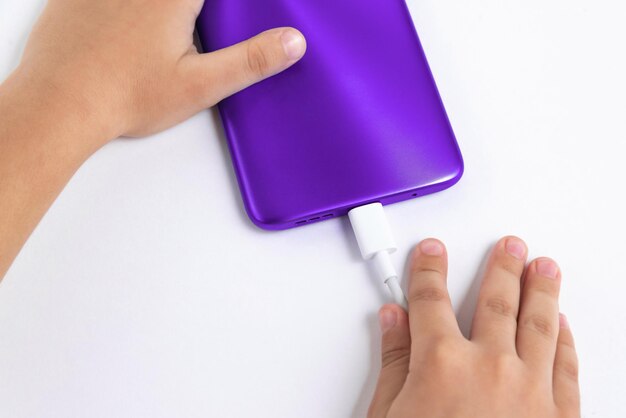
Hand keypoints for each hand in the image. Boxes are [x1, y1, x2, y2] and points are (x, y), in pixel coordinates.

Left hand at [16, 0, 305, 141]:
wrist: (60, 103)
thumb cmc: (126, 96)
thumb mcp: (200, 85)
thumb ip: (250, 61)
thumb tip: (294, 42)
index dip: (233, 3)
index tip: (230, 12)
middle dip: (202, 9)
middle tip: (201, 26)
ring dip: (171, 9)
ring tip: (177, 33)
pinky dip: (130, 6)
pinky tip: (134, 30)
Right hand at [368, 237, 579, 417]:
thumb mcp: (388, 417)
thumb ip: (393, 361)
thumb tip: (393, 320)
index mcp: (441, 364)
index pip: (431, 299)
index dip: (429, 270)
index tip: (432, 253)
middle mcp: (490, 368)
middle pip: (495, 300)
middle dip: (502, 267)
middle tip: (509, 246)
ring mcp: (530, 391)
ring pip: (539, 324)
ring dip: (542, 291)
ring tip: (545, 267)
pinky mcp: (559, 417)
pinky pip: (566, 365)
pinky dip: (564, 340)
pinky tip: (561, 325)